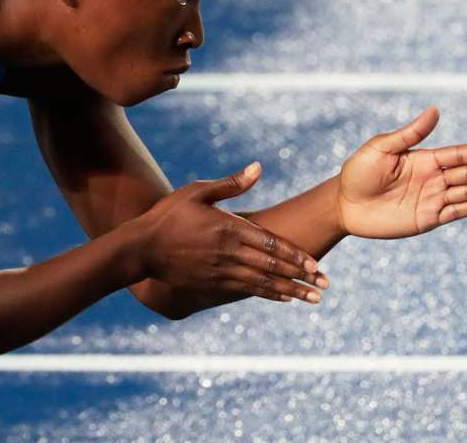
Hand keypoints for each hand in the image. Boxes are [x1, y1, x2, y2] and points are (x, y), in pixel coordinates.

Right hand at [132, 163, 327, 303]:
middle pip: (273, 266)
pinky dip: (268, 295)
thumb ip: (230, 184)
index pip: (270, 243)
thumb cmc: (167, 215)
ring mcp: (221, 271)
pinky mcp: (212, 285)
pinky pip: (247, 291)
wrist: (141, 248)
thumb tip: (258, 167)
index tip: (316, 264)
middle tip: (325, 284)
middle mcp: (229, 253)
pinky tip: (283, 299)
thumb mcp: (196, 191)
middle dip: (301, 277)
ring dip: (291, 291)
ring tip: (313, 299)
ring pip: (263, 283)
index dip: (295, 255)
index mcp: (228, 228)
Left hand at [336, 106, 466, 238]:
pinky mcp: (427, 219)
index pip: (459, 155)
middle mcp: (431, 179)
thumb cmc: (357, 172)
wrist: (342, 204)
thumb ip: (410, 134)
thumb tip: (435, 110)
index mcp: (422, 160)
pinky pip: (455, 212)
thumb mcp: (381, 148)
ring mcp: (431, 199)